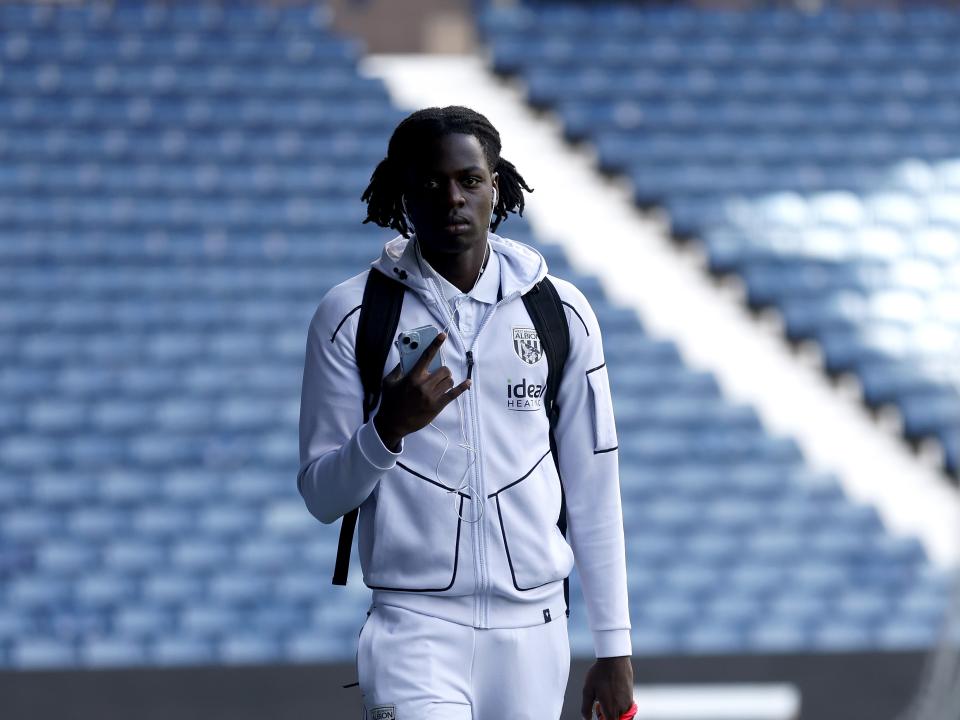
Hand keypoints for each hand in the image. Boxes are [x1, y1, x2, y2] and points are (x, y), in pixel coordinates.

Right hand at [373, 332, 470, 450]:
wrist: (393, 423)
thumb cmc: (390, 402)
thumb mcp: (388, 382)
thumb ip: (398, 368)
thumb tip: (405, 357)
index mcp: (412, 377)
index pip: (426, 356)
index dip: (435, 344)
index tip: (443, 335)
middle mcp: (423, 385)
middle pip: (443, 370)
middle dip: (442, 371)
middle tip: (437, 374)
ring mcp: (431, 396)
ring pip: (448, 380)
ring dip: (446, 380)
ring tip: (441, 383)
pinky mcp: (437, 406)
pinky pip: (453, 394)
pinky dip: (462, 387)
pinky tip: (467, 383)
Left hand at [581, 656, 633, 719]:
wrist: (614, 659)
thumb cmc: (599, 674)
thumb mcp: (587, 690)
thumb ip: (586, 708)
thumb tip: (586, 719)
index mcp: (611, 709)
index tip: (597, 712)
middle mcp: (622, 708)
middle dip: (605, 716)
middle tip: (598, 705)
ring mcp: (628, 702)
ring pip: (621, 715)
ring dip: (612, 711)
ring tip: (604, 697)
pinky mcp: (631, 696)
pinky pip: (625, 707)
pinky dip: (618, 705)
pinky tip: (611, 693)